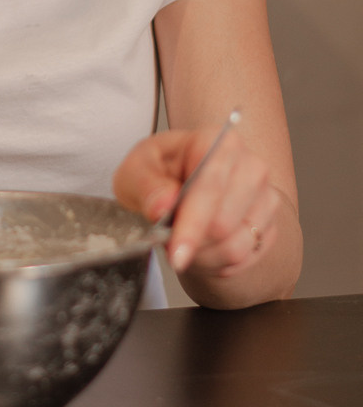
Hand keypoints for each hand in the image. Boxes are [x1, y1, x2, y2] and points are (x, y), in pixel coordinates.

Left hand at [113, 126, 281, 279]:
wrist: (177, 186)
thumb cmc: (158, 173)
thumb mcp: (136, 171)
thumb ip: (146, 186)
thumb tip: (162, 205)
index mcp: (217, 143)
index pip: (209, 187)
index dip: (192, 224)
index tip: (176, 252)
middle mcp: (251, 167)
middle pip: (225, 223)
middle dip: (192, 241)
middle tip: (168, 237)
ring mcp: (266, 197)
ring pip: (237, 246)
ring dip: (202, 255)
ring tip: (184, 240)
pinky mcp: (270, 226)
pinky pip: (245, 259)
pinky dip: (217, 263)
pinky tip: (202, 247)